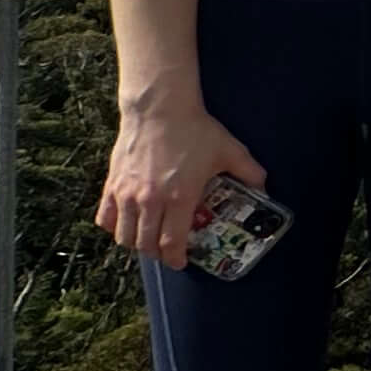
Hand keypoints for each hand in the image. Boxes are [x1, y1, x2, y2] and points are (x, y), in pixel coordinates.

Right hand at [99, 99, 265, 269]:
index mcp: (179, 198)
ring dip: (136, 243)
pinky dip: (113, 227)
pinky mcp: (112, 184)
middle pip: (146, 244)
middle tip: (167, 250)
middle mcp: (149, 201)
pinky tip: (125, 224)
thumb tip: (265, 187)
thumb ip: (249, 172)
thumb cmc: (195, 130)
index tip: (181, 262)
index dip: (175, 258)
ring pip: (124, 236)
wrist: (160, 109)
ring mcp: (127, 193)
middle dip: (158, 253)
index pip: (171, 243)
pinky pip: (105, 217)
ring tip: (147, 239)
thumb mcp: (229, 150)